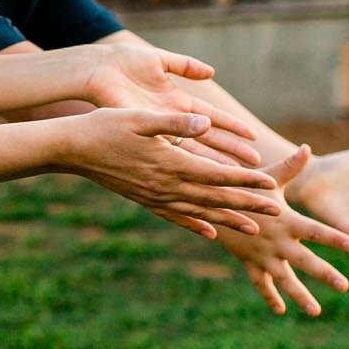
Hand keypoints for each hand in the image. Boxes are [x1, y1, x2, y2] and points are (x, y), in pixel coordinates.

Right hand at [58, 108, 284, 238]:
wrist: (72, 149)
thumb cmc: (104, 125)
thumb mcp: (140, 117)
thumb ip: (175, 121)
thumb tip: (206, 122)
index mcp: (170, 163)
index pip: (217, 174)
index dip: (245, 179)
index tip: (271, 184)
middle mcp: (165, 185)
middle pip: (214, 197)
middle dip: (247, 204)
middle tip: (276, 211)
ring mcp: (154, 196)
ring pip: (198, 211)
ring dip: (227, 219)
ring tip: (253, 227)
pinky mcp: (143, 199)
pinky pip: (174, 216)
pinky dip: (194, 224)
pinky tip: (208, 232)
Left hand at [76, 43, 261, 166]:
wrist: (96, 67)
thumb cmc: (125, 62)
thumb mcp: (159, 61)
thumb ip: (185, 65)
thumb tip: (211, 72)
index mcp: (176, 102)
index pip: (212, 118)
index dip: (232, 128)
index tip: (253, 139)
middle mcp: (170, 119)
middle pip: (207, 138)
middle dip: (231, 151)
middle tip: (256, 167)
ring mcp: (157, 127)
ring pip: (191, 147)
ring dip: (213, 161)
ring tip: (234, 176)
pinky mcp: (142, 130)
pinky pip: (168, 147)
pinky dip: (184, 159)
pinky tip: (199, 175)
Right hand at [213, 147, 348, 315]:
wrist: (209, 205)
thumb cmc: (244, 188)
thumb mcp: (266, 178)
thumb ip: (290, 167)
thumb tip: (307, 148)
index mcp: (286, 221)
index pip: (315, 231)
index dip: (334, 237)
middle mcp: (277, 241)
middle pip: (305, 260)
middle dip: (324, 274)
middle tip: (344, 286)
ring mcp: (263, 255)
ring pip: (285, 279)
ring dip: (300, 295)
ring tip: (316, 311)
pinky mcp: (250, 263)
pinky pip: (261, 283)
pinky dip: (270, 296)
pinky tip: (281, 310)